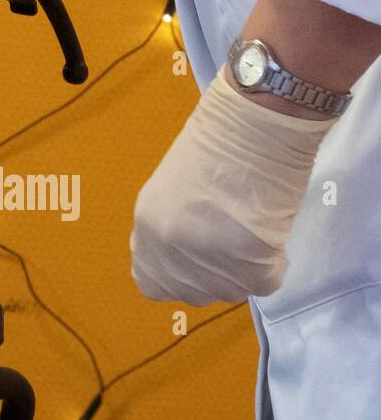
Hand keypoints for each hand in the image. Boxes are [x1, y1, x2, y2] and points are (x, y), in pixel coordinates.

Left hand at [130, 70, 334, 304]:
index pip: (152, 284)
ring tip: (250, 226)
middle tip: (231, 239)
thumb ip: (169, 228)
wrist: (253, 127)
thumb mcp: (171, 191)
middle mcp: (171, 251)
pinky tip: (269, 229)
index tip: (195, 261)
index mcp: (147, 228)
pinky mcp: (251, 265)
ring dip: (244, 268)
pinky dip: (273, 262)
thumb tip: (182, 257)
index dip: (175, 276)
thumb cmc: (216, 146)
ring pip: (232, 290)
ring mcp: (210, 261)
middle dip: (214, 272)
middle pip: (194, 291)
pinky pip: (265, 281)